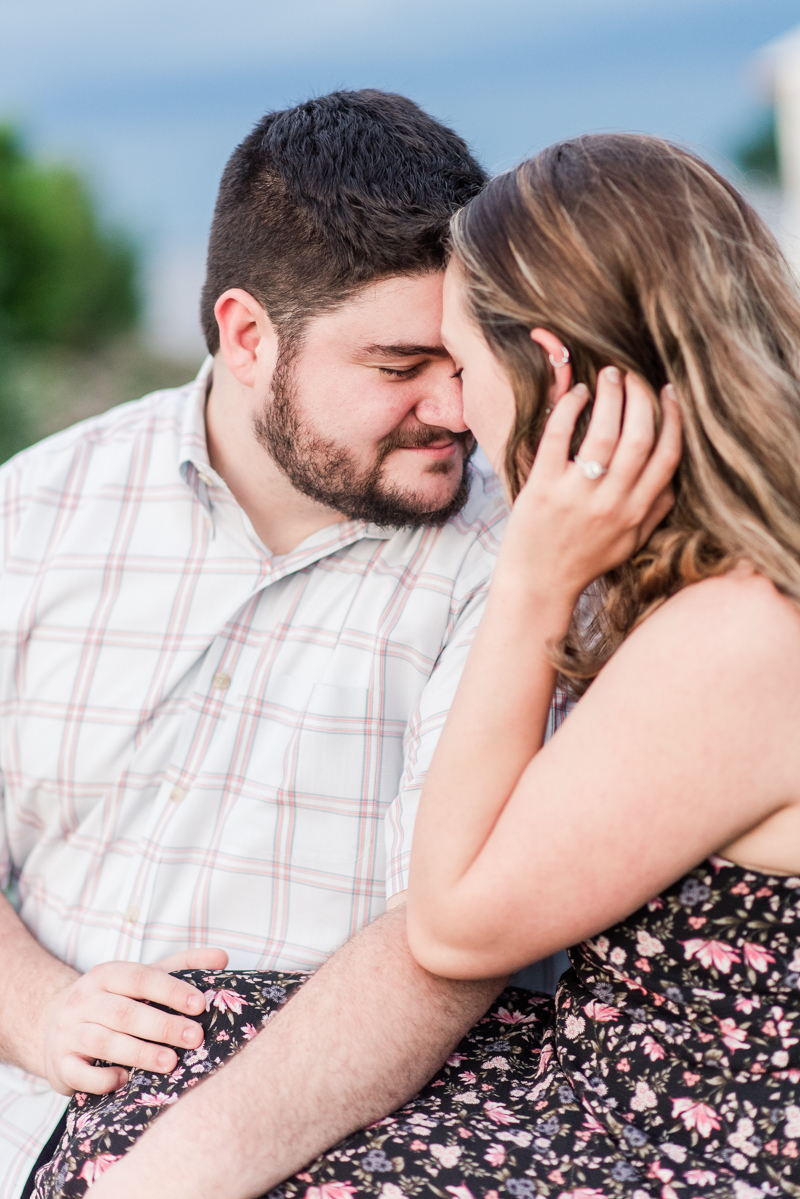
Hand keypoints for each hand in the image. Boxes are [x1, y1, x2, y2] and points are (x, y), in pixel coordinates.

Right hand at [38, 947, 228, 1094]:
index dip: (171, 990)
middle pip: (124, 1012)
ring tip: (171, 1063)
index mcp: (107, 975)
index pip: (140, 978)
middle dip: (162, 1026)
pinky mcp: (60, 1064)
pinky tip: (125, 1081)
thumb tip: (223, 957)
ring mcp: (68, 1033)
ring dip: (139, 1053)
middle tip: (195, 1038)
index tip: (200, 1004)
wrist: (52, 1024)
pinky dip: (102, 1079)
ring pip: (103, 1042)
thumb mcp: (141, 978)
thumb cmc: (113, 1000)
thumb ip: (182, 966)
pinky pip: (79, 1073)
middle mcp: (84, 1001)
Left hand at [501, 367, 680, 601]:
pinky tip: (577, 394)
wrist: (538, 585)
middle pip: (639, 437)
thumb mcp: (630, 542)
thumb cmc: (583, 561)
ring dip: (610, 395)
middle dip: (640, 397)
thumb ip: (654, 511)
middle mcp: (611, 503)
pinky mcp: (542, 488)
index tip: (669, 392)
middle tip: (633, 375)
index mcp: (636, 513)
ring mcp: (576, 495)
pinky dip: (570, 408)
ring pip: (603, 431)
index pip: (667, 456)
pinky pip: (559, 437)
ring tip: (608, 375)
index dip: (674, 419)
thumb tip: (675, 479)